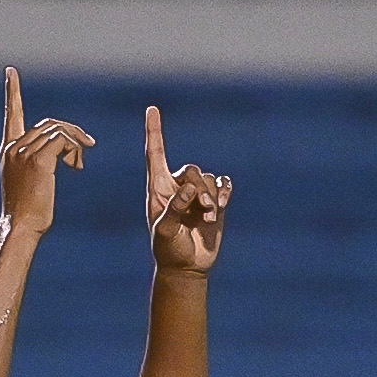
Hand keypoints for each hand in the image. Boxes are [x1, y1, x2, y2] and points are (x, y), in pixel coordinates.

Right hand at [0, 68, 91, 237]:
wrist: (21, 228)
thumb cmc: (28, 213)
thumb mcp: (29, 181)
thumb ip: (39, 160)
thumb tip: (63, 150)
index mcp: (9, 150)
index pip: (11, 114)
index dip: (12, 92)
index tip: (11, 72)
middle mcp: (14, 147)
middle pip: (49, 124)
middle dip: (71, 133)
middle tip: (86, 149)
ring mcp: (24, 153)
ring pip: (58, 131)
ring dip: (76, 143)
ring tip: (79, 164)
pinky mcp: (38, 161)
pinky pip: (63, 141)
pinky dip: (74, 149)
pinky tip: (77, 166)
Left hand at [143, 106, 231, 276]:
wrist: (187, 267)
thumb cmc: (168, 250)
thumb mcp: (165, 231)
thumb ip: (174, 207)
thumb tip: (189, 187)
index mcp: (158, 189)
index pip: (155, 154)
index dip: (154, 132)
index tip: (151, 109)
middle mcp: (177, 186)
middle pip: (192, 169)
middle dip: (200, 189)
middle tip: (203, 211)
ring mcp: (196, 193)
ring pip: (209, 179)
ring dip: (212, 198)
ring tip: (208, 218)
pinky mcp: (214, 201)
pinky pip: (223, 184)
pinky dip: (224, 192)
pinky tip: (220, 205)